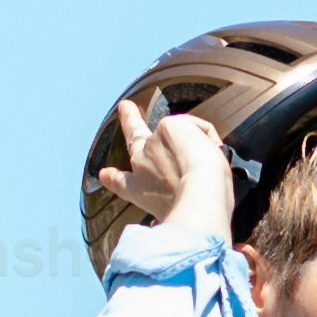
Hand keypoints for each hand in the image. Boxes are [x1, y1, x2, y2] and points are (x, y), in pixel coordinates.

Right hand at [100, 97, 233, 254]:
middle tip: (125, 107)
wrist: (199, 198)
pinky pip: (198, 130)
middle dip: (130, 123)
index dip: (114, 178)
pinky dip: (206, 138)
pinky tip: (210, 152)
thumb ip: (180, 192)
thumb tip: (186, 171)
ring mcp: (153, 145)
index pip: (123, 184)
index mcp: (144, 193)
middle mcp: (143, 167)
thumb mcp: (182, 207)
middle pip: (135, 143)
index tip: (105, 174)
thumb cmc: (196, 209)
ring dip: (183, 129)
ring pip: (171, 130)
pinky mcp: (166, 128)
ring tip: (188, 132)